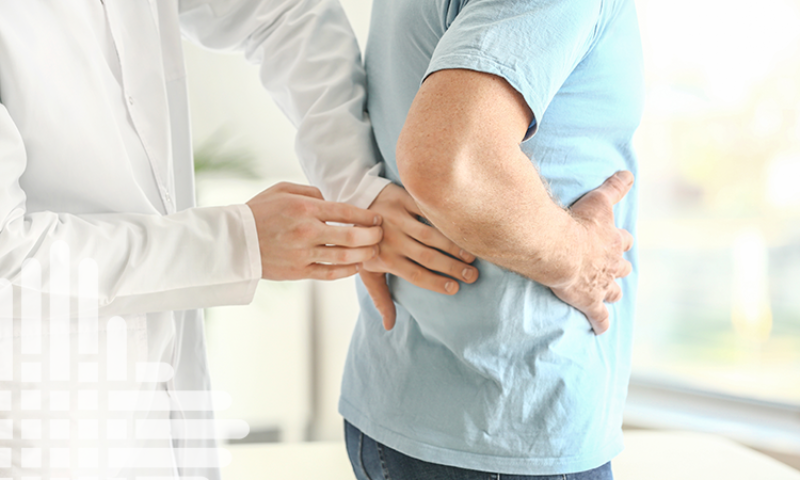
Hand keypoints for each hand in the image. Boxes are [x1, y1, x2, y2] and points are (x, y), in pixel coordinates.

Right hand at [246, 182, 382, 280]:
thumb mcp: (283, 190)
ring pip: (344, 257)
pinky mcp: (299, 272)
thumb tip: (332, 199)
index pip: (346, 212)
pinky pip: (330, 273)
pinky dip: (347, 270)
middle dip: (372, 236)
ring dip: (364, 255)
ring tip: (373, 251)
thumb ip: (311, 192)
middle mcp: (307, 232)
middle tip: (380, 235)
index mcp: (304, 209)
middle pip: (351, 236)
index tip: (377, 218)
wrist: (234, 241)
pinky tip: (356, 265)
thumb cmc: (259, 211)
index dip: (367, 216)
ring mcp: (303, 254)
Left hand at [359, 184, 477, 329]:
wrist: (353, 204)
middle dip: (452, 267)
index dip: (436, 283)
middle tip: (472, 276)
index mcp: (385, 259)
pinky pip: (426, 210)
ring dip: (452, 245)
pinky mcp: (402, 199)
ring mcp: (397, 218)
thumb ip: (380, 297)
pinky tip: (460, 228)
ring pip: (429, 235)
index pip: (415, 275)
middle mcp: (391, 240)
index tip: (455, 289)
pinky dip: (443, 219)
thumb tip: (389, 327)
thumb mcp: (367, 272)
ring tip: (471, 256)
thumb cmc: (366, 244)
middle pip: (426, 257)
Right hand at [551, 171, 634, 334]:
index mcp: (613, 241)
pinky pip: (599, 316)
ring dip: (612, 293)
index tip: (620, 242)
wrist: (559, 250)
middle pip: (622, 269)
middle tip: (615, 270)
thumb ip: (615, 186)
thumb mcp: (599, 200)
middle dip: (619, 269)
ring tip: (609, 296)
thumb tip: (629, 172)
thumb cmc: (577, 224)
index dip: (622, 242)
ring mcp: (601, 285)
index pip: (624, 241)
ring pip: (613, 292)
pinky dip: (601, 323)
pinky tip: (600, 330)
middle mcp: (611, 265)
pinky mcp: (589, 302)